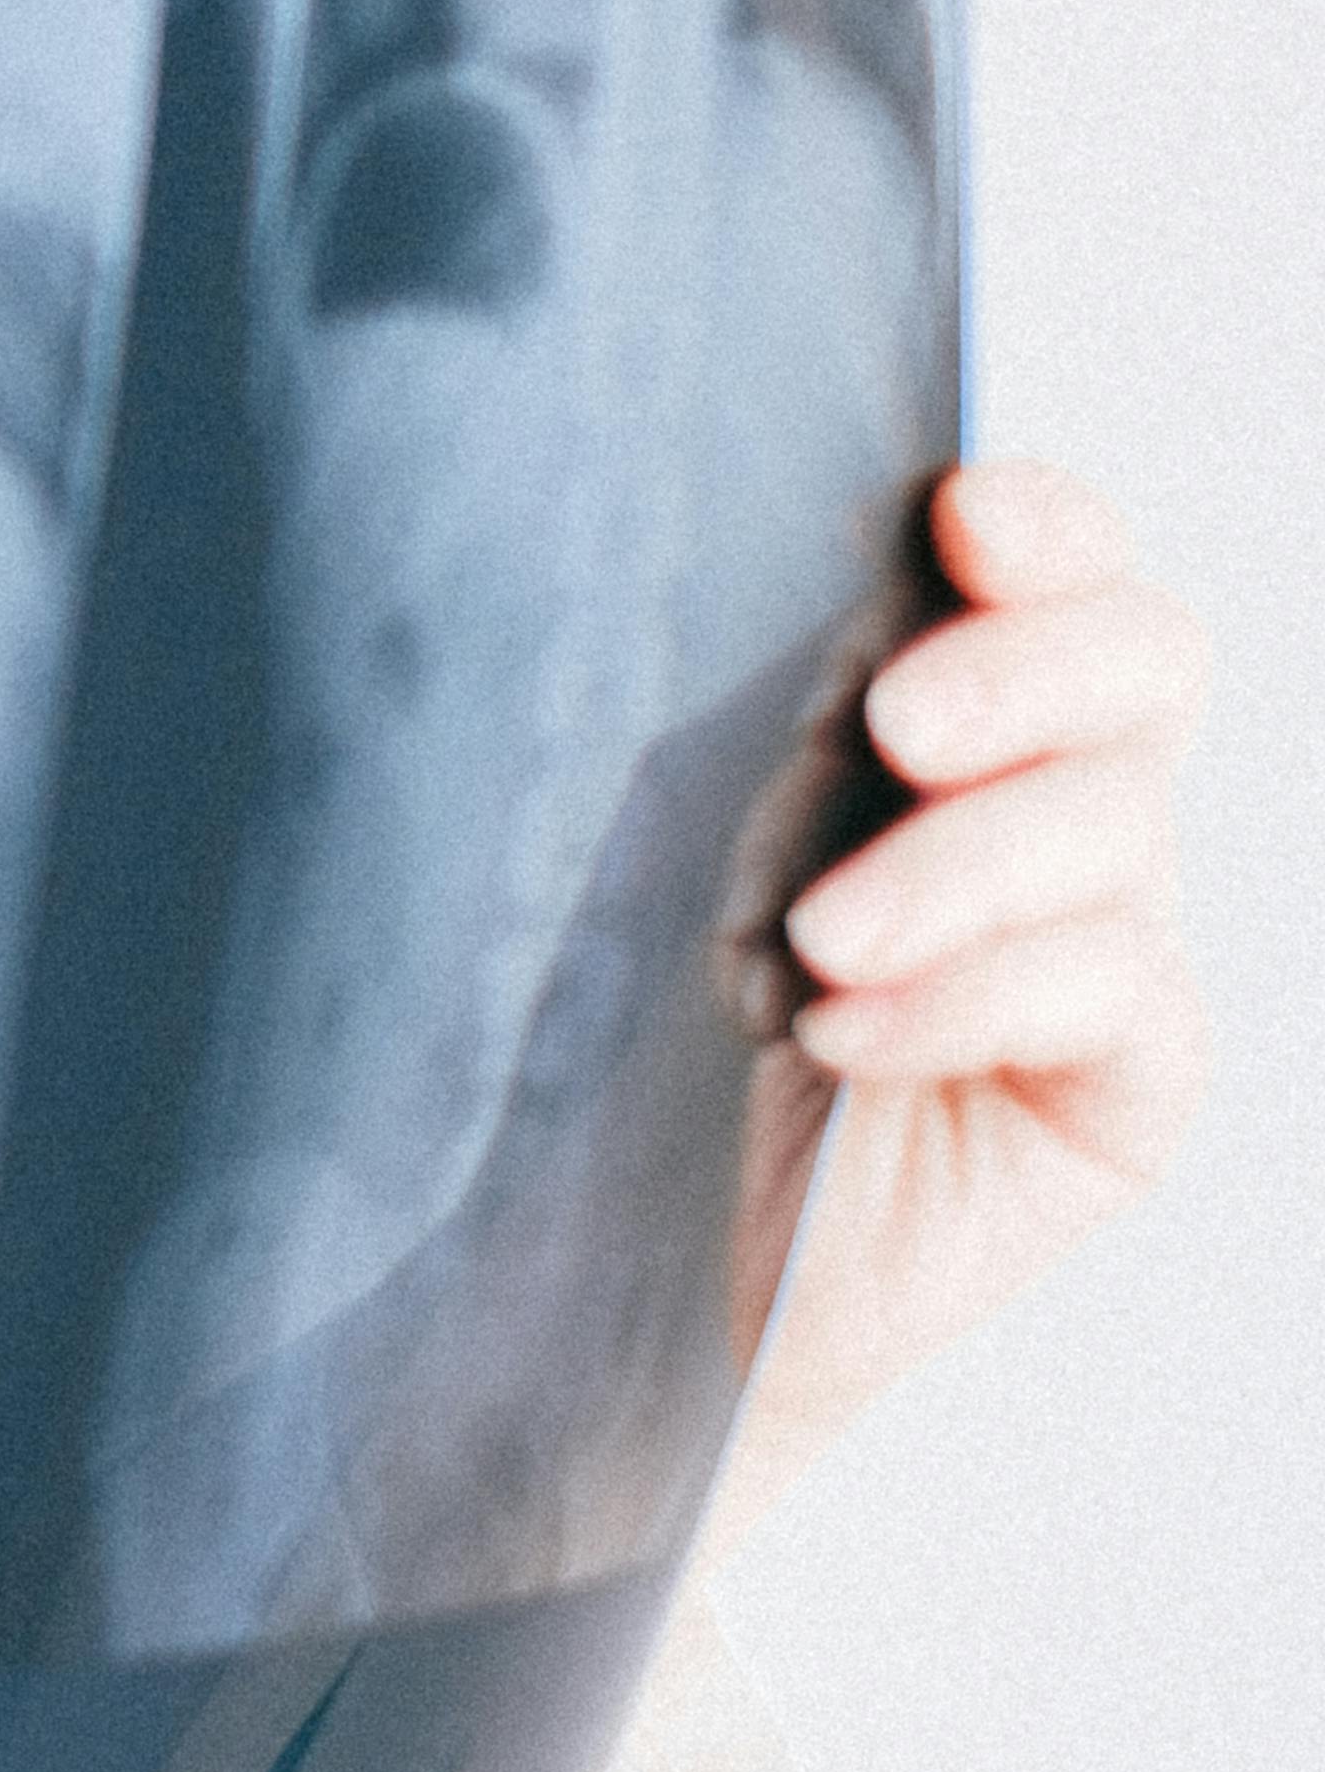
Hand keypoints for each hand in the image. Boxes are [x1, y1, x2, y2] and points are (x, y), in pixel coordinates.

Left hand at [739, 459, 1209, 1461]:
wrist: (630, 1263)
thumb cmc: (643, 1032)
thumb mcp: (676, 840)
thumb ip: (778, 717)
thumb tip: (847, 585)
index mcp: (956, 708)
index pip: (1059, 570)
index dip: (1041, 523)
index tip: (957, 509)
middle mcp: (1062, 803)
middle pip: (1142, 664)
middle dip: (1020, 671)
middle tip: (894, 723)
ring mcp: (1115, 942)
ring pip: (1112, 833)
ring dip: (955, 871)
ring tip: (819, 942)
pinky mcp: (1130, 1087)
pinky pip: (1105, 996)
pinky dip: (966, 998)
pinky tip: (846, 1033)